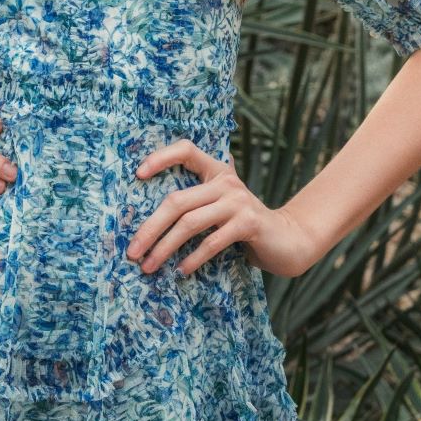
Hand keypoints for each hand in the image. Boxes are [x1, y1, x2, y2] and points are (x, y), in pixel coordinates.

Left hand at [126, 142, 321, 277]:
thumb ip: (197, 203)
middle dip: (150, 228)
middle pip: (177, 200)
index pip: (186, 150)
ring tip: (149, 265)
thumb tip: (149, 222)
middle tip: (132, 251)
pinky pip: (212, 241)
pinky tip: (181, 270)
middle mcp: (226, 181)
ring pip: (190, 222)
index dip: (161, 157)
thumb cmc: (244, 226)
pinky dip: (193, 258)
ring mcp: (238, 201)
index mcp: (216, 171)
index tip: (137, 174)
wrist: (289, 240)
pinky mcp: (249, 223)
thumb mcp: (220, 207)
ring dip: (165, 247)